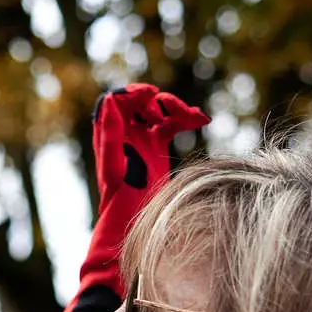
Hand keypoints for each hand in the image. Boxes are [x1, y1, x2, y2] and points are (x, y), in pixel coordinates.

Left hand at [91, 84, 209, 201]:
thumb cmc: (119, 199)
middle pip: (143, 102)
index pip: (120, 99)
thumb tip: (110, 98)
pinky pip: (172, 124)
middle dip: (161, 103)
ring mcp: (141, 136)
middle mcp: (124, 130)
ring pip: (160, 110)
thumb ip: (110, 133)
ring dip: (178, 109)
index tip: (153, 94)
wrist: (135, 218)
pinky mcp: (156, 145)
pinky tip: (202, 120)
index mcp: (109, 131)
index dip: (136, 92)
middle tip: (170, 117)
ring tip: (194, 117)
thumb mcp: (114, 166)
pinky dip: (187, 120)